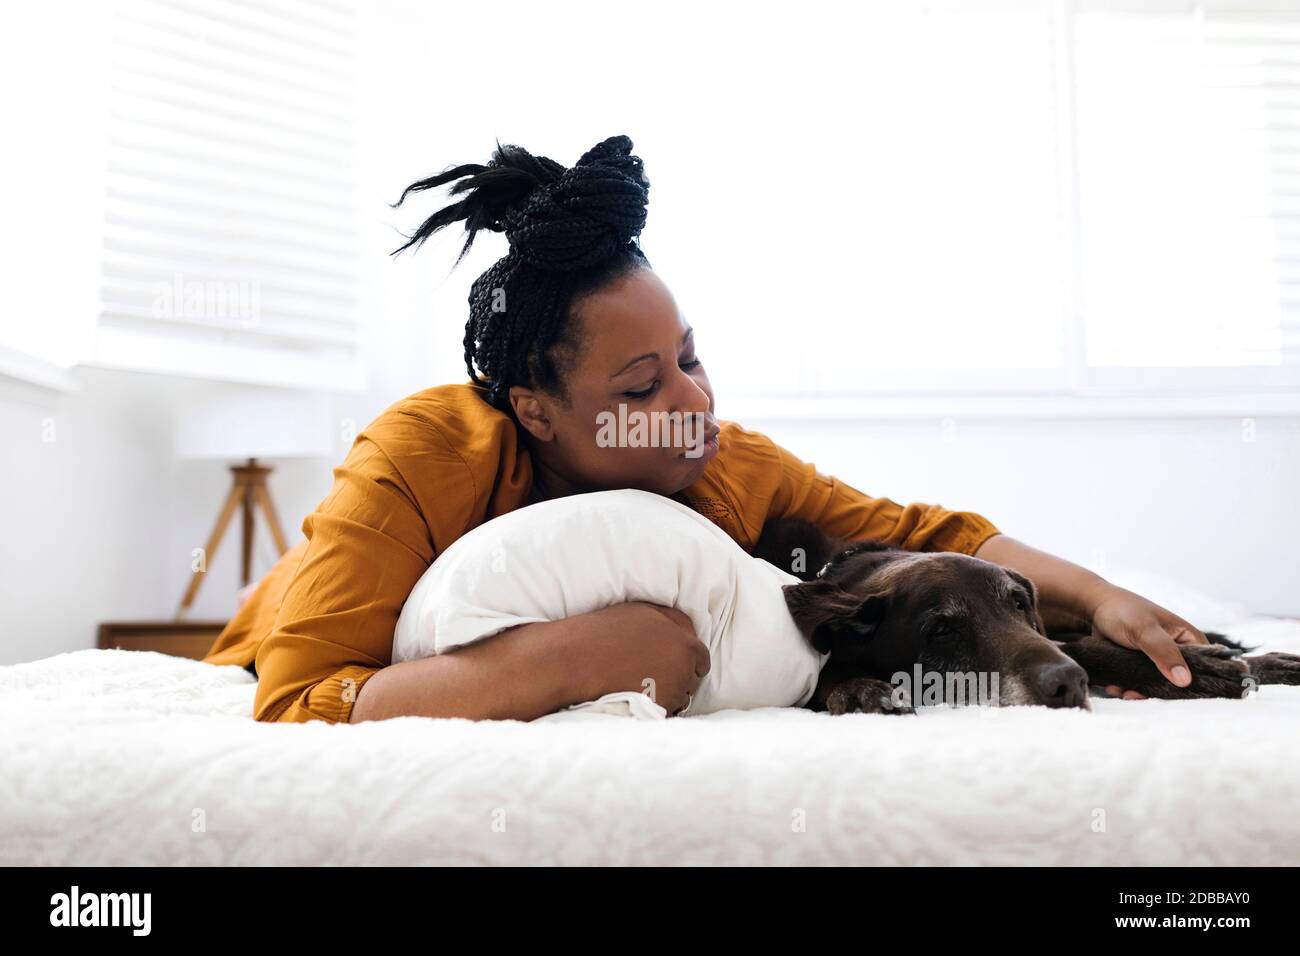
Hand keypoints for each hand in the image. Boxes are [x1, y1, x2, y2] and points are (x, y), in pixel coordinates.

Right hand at [559, 602, 709, 715]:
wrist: (573, 661)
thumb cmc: (601, 633)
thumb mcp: (640, 612)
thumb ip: (670, 622)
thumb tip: (686, 632)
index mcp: (682, 636)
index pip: (700, 655)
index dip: (684, 660)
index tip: (669, 663)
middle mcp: (684, 661)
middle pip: (692, 677)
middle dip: (678, 677)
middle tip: (649, 675)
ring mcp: (674, 686)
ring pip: (680, 696)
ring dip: (668, 694)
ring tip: (639, 687)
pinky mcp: (660, 708)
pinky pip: (666, 713)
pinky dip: (655, 709)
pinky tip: (635, 699)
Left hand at [1085, 584, 1208, 698]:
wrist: (1095, 607)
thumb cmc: (1124, 611)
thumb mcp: (1145, 630)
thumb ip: (1164, 653)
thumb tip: (1185, 681)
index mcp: (1189, 639)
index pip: (1202, 668)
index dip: (1189, 684)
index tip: (1167, 692)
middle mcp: (1177, 652)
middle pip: (1177, 681)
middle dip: (1155, 690)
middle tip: (1133, 693)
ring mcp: (1159, 660)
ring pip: (1155, 685)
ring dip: (1138, 691)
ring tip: (1121, 690)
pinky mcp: (1141, 665)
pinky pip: (1139, 683)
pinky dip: (1127, 687)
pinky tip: (1114, 686)